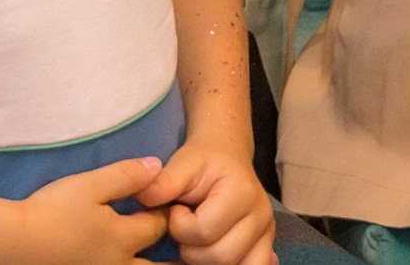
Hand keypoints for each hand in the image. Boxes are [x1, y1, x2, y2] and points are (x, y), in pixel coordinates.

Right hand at [10, 156, 170, 264]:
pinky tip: (117, 260)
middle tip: (184, 251)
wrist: (11, 244)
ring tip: (159, 261)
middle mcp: (117, 263)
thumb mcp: (90, 185)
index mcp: (122, 237)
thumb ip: (126, 176)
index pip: (158, 226)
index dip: (166, 213)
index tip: (171, 204)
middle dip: (171, 258)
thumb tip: (158, 167)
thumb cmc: (51, 212)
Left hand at [137, 145, 273, 264]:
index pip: (204, 231)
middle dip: (191, 248)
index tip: (176, 209)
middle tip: (185, 228)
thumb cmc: (203, 161)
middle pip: (220, 257)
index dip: (179, 226)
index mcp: (243, 193)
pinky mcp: (266, 246)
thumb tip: (142, 197)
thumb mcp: (182, 164)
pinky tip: (212, 255)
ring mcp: (267, 233)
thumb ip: (163, 183)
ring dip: (205, 260)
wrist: (226, 155)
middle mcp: (262, 216)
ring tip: (197, 239)